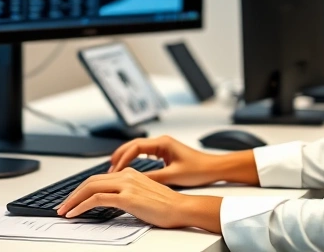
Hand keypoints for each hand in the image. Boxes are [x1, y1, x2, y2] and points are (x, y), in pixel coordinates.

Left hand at [57, 167, 221, 232]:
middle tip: (63, 205)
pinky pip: (96, 199)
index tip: (72, 199)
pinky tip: (75, 213)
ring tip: (64, 211)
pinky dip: (81, 206)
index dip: (82, 189)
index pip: (98, 178)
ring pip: (90, 188)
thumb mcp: (143, 196)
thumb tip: (112, 202)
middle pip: (90, 181)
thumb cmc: (167, 206)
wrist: (182, 208)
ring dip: (73, 200)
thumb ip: (128, 194)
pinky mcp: (127, 197)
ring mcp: (126, 185)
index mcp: (130, 173)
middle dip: (73, 194)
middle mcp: (126, 175)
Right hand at [108, 135, 222, 186]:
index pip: (135, 147)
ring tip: (114, 168)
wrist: (214, 168)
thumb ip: (152, 177)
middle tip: (109, 169)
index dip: (122, 158)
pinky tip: (129, 168)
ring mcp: (163, 146)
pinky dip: (134, 159)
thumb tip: (133, 181)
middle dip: (120, 156)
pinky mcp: (165, 152)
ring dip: (126, 157)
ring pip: (138, 148)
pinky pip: (145, 153)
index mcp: (163, 143)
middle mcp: (161, 141)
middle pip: (133, 145)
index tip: (114, 170)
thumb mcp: (173, 176)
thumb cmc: (198, 170)